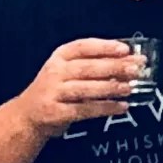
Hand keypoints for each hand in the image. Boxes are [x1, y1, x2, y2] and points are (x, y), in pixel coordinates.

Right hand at [13, 38, 146, 137]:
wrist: (27, 115)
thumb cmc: (55, 90)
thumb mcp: (67, 70)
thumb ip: (93, 65)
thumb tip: (128, 61)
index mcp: (59, 57)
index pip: (83, 46)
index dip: (104, 47)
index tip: (125, 49)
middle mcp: (55, 72)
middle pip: (88, 67)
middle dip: (114, 67)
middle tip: (136, 68)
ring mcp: (54, 92)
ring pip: (86, 88)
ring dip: (111, 88)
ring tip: (130, 87)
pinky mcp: (56, 112)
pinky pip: (85, 110)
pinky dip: (106, 108)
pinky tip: (121, 106)